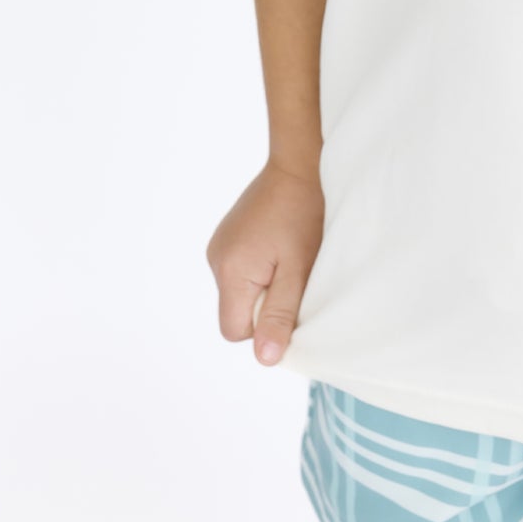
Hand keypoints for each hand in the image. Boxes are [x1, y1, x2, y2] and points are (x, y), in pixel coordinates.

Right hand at [207, 154, 324, 366]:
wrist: (300, 162)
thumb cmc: (306, 214)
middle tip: (294, 275)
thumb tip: (264, 359)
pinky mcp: (228, 234)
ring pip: (238, 291)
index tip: (290, 300)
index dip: (264, 327)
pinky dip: (259, 268)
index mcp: (230, 271)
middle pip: (236, 312)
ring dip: (263, 285)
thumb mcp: (300, 269)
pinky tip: (279, 244)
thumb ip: (280, 313)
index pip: (235, 331)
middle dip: (264, 304)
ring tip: (288, 255)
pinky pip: (239, 270)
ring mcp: (219, 245)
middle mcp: (216, 258)